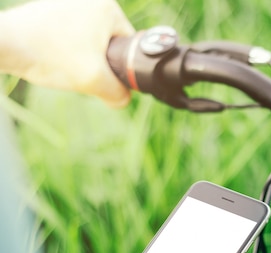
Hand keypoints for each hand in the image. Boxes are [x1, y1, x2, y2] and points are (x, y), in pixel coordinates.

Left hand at [1, 0, 134, 106]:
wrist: (4, 44)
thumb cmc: (50, 56)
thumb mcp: (94, 81)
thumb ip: (118, 93)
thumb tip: (123, 98)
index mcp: (108, 8)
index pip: (130, 46)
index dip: (122, 68)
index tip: (103, 76)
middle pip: (110, 43)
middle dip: (100, 62)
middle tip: (82, 72)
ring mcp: (69, 1)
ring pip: (90, 41)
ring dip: (82, 57)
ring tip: (64, 63)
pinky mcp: (51, 8)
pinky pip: (71, 35)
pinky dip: (65, 49)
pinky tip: (53, 56)